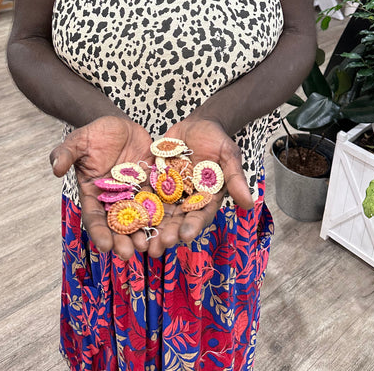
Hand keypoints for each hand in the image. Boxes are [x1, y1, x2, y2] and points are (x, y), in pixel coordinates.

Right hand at [50, 115, 153, 259]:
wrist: (119, 126)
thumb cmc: (95, 134)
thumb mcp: (78, 141)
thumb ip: (66, 153)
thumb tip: (55, 168)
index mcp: (93, 192)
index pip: (94, 216)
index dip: (99, 231)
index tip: (105, 246)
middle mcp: (113, 198)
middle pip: (117, 224)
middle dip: (122, 240)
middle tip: (129, 254)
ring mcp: (133, 193)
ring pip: (139, 217)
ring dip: (143, 233)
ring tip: (149, 247)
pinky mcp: (150, 185)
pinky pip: (157, 200)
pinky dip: (162, 214)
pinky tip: (168, 226)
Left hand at [148, 117, 252, 256]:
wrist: (196, 124)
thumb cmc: (216, 139)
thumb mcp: (228, 154)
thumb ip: (235, 178)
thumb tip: (249, 204)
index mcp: (207, 198)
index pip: (200, 216)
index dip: (193, 226)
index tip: (185, 236)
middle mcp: (188, 200)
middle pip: (177, 221)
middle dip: (167, 234)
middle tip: (157, 247)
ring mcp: (170, 193)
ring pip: (158, 214)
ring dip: (150, 228)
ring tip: (140, 241)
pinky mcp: (154, 183)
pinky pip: (144, 196)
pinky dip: (136, 207)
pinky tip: (124, 217)